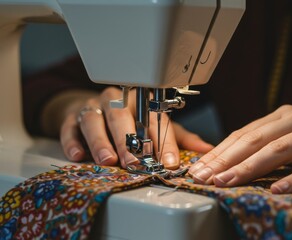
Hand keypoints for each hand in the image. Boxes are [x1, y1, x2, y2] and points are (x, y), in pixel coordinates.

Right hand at [55, 87, 212, 167]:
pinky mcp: (73, 117)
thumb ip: (179, 138)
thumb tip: (205, 150)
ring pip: (96, 120)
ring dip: (101, 141)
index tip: (169, 161)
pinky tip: (78, 155)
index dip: (163, 141)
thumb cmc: (133, 119)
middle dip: (129, 141)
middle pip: (123, 117)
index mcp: (141, 102)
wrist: (98, 108)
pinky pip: (71, 127)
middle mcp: (117, 101)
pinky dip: (73, 141)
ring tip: (108, 160)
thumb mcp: (158, 125)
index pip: (154, 119)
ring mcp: (93, 107)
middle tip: (135, 163)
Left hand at [189, 105, 291, 192]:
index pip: (245, 133)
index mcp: (285, 115)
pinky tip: (278, 191)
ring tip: (229, 183)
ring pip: (281, 150)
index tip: (199, 168)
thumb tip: (232, 165)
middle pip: (256, 140)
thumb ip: (270, 147)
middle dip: (226, 160)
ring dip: (251, 168)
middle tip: (204, 177)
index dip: (220, 151)